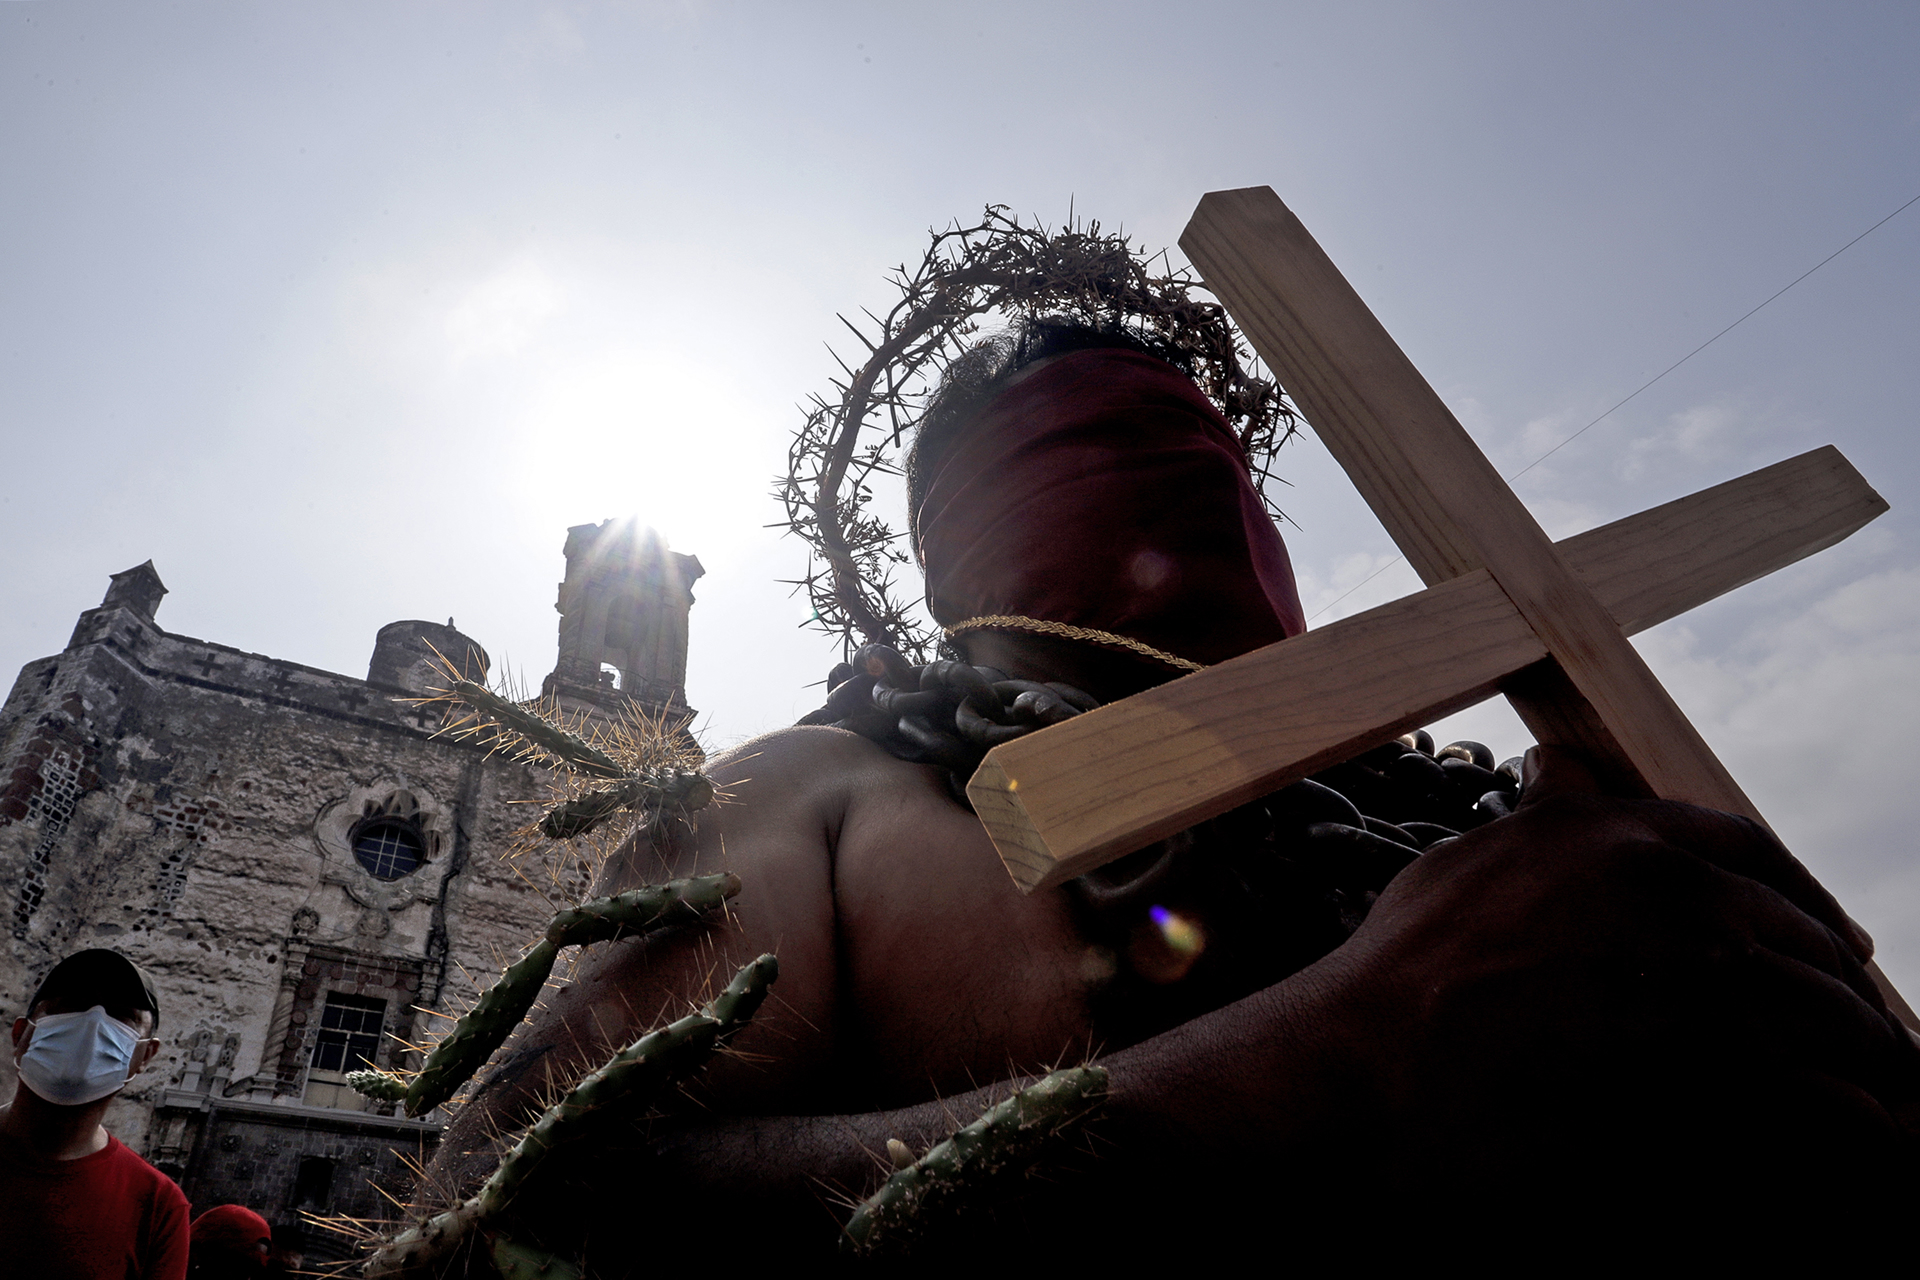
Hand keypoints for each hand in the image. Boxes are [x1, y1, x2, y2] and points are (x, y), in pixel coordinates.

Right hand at [1308, 747, 1918, 1221]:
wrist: (1378, 1071)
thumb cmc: (1403, 981)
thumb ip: (1540, 821)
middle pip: (1800, 932)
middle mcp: (1671, 891)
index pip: (1744, 849)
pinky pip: (1829, 1101)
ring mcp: (1702, 979)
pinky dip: (1853, 1122)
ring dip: (1859, 1052)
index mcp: (1614, 835)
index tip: (1825, 935)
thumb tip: (1564, 774)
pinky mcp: (1720, 1071)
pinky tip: (1859, 1137)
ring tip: (1875, 1090)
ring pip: (1832, 1013)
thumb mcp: (1465, 868)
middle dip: (1835, 982)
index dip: (1795, 895)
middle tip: (1861, 1025)